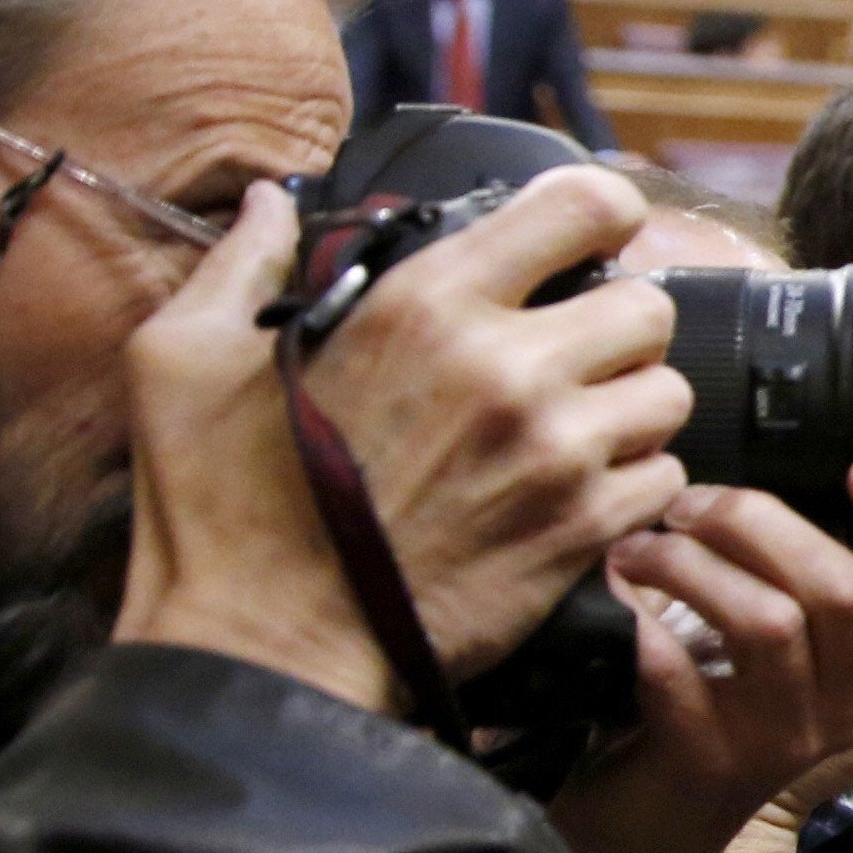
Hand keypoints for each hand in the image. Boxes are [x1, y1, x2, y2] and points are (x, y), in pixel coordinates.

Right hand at [117, 173, 692, 710]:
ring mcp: (557, 452)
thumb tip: (274, 203)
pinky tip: (572, 495)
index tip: (587, 244)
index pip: (584, 207)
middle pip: (648, 308)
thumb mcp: (185, 360)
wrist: (266, 649)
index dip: (599, 219)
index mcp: (426, 303)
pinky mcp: (583, 530)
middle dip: (617, 329)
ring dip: (629, 410)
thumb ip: (243, 264)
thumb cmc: (221, 510)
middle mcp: (509, 366)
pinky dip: (633, 486)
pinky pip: (663, 478)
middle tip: (569, 358)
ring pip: (667, 395)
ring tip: (568, 431)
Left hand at [551, 466, 852, 852]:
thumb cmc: (712, 705)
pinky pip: (678, 670)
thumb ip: (825, 580)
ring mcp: (783, 737)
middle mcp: (846, 701)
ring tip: (637, 548)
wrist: (652, 827)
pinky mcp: (711, 760)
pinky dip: (636, 619)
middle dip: (754, 520)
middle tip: (687, 507)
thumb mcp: (789, 644)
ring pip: (767, 622)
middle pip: (842, 587)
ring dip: (688, 564)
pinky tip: (610, 593)